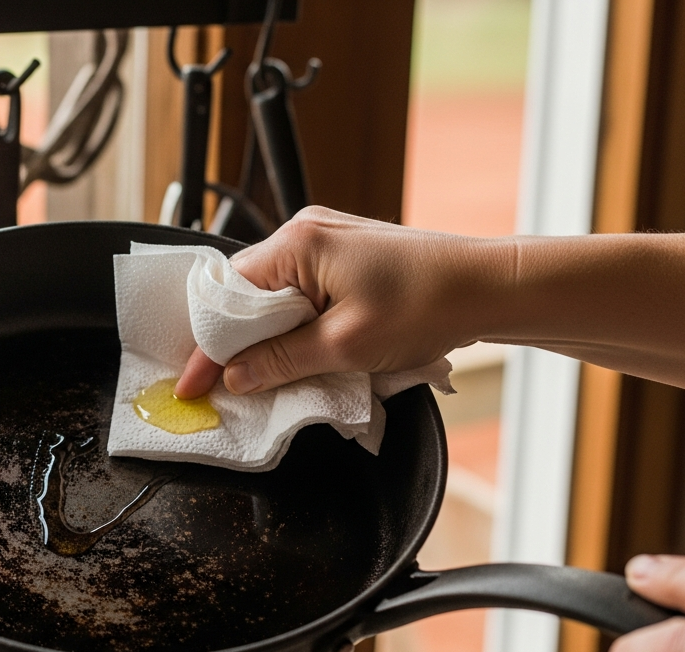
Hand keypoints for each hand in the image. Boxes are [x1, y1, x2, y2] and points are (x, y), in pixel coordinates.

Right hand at [175, 206, 684, 398]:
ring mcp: (325, 240)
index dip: (207, 347)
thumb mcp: (345, 347)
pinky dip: (292, 324)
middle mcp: (304, 232)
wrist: (492, 287)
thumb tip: (235, 377)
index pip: (227, 297)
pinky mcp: (344, 255)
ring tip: (263, 374)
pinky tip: (297, 351)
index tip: (192, 386)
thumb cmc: (428, 306)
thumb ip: (280, 362)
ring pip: (272, 295)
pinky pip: (299, 292)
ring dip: (266, 335)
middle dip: (233, 340)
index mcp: (296, 245)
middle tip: (224, 384)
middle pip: (245, 293)